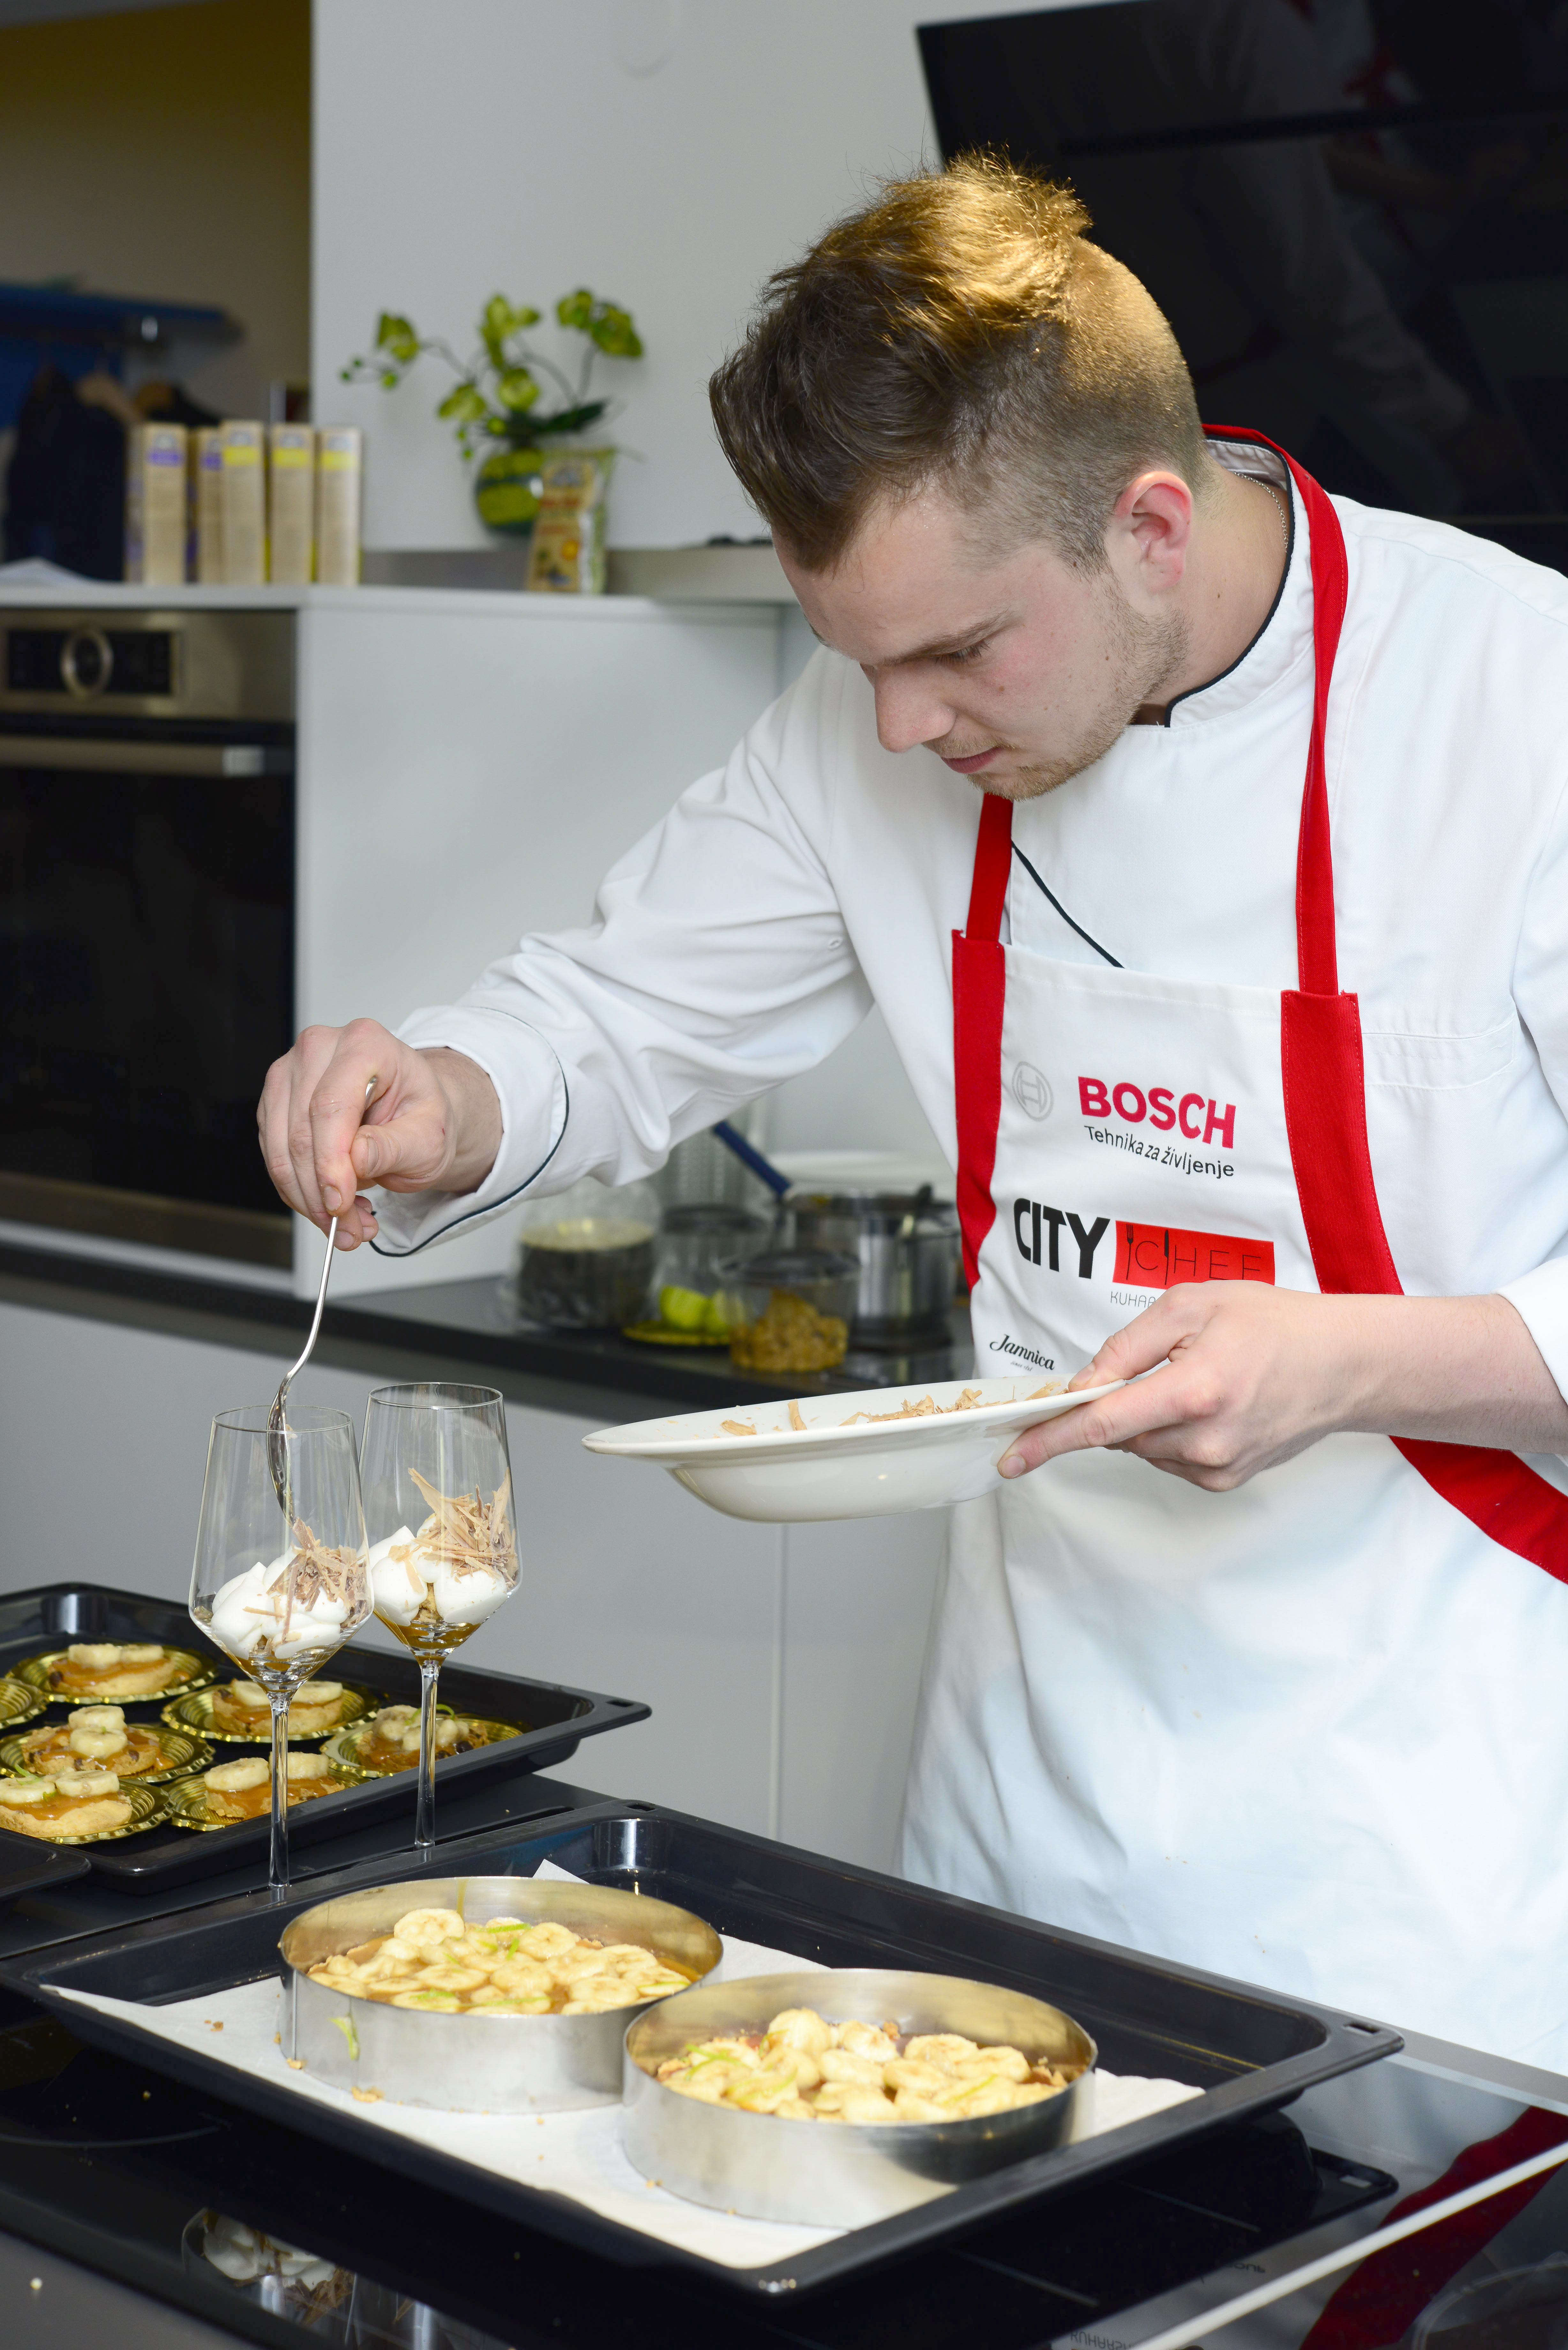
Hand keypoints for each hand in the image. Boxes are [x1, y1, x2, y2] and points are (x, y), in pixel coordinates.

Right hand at [257, 1021, 501, 1249]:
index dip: (331, 1162)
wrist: (413, 1111)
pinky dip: (299, 1189)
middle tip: (350, 1230)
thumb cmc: (422, 1115)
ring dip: (309, 1198)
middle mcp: (320, 1049)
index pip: (331, 1106)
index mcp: (366, 1043)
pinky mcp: (276, 1102)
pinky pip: (274, 1155)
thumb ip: (393, 1147)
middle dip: (322, 1192)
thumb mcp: (429, 1137)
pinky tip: (332, 1202)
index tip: (340, 1203)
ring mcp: (291, 1073)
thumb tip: (355, 1160)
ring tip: (347, 1224)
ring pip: (279, 1148)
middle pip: (301, 1131)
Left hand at [996, 1284, 1567, 1489]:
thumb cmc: (1271, 1324)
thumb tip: (1079, 1387)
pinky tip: (1209, 1403)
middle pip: (1118, 1434)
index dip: (1048, 1441)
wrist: (1343, 1364)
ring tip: (1194, 1378)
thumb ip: (1126, 1347)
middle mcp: (1204, 1440)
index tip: (1010, 1458)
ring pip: (1141, 1447)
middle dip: (1111, 1405)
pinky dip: (1170, 1432)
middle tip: (1147, 1367)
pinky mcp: (1226, 1479)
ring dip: (1144, 1417)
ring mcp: (1217, 1466)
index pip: (1100, 1425)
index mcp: (1192, 1392)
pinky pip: (1170, 1458)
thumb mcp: (1191, 1306)